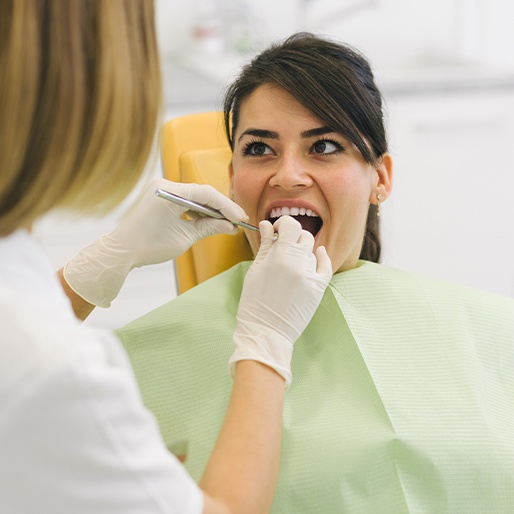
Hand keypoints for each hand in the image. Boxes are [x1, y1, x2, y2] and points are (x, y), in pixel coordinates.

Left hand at [63, 178, 247, 306]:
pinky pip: (183, 200)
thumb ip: (209, 228)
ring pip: (193, 196)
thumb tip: (230, 226)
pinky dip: (196, 210)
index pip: (206, 194)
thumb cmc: (148, 246)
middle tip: (237, 221)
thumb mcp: (184, 238)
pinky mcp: (159, 196)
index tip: (241, 218)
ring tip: (226, 224)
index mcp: (169, 192)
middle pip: (201, 193)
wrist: (121, 251)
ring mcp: (160, 189)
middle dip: (220, 208)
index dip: (226, 206)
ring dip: (209, 210)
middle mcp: (164, 185)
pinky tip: (209, 221)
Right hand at [228, 216, 332, 386]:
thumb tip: (267, 225)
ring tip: (290, 262)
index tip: (276, 231)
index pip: (290, 225)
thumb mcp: (255, 270)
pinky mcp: (318, 288)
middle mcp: (298, 263)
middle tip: (282, 245)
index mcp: (280, 256)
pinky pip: (325, 266)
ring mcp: (310, 276)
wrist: (266, 332)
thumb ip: (265, 245)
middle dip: (292, 237)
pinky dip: (322, 257)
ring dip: (301, 251)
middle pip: (303, 235)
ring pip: (311, 251)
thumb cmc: (254, 302)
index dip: (283, 224)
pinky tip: (318, 253)